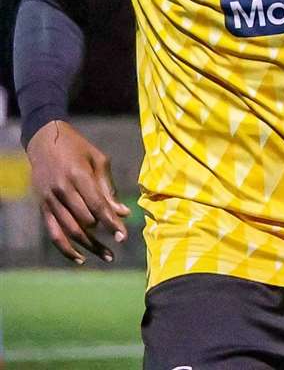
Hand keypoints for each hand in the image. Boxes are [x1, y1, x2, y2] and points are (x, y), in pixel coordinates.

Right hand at [26, 120, 130, 263]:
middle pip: (84, 219)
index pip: (97, 205)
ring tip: (107, 255)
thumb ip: (109, 188)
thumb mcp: (98, 160)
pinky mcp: (43, 207)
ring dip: (88, 245)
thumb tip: (124, 213)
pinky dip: (65, 248)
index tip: (123, 236)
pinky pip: (53, 233)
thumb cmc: (77, 148)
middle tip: (120, 242)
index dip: (111, 222)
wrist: (44, 141)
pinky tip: (79, 258)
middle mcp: (62, 190)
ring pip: (70, 230)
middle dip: (104, 233)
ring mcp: (50, 200)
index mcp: (78, 175)